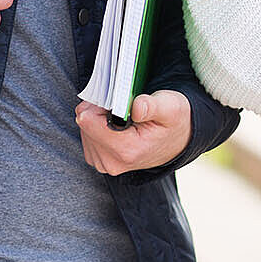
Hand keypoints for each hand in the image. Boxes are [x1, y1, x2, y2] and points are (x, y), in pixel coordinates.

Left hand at [76, 90, 191, 174]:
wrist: (177, 142)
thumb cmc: (173, 122)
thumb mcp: (171, 108)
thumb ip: (152, 106)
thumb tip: (136, 106)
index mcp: (126, 149)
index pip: (88, 120)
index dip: (100, 102)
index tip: (117, 98)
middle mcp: (111, 161)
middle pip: (84, 123)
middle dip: (98, 109)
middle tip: (121, 105)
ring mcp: (104, 163)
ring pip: (83, 128)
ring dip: (97, 117)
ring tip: (120, 115)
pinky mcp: (99, 161)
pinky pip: (86, 136)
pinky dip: (97, 125)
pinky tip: (115, 124)